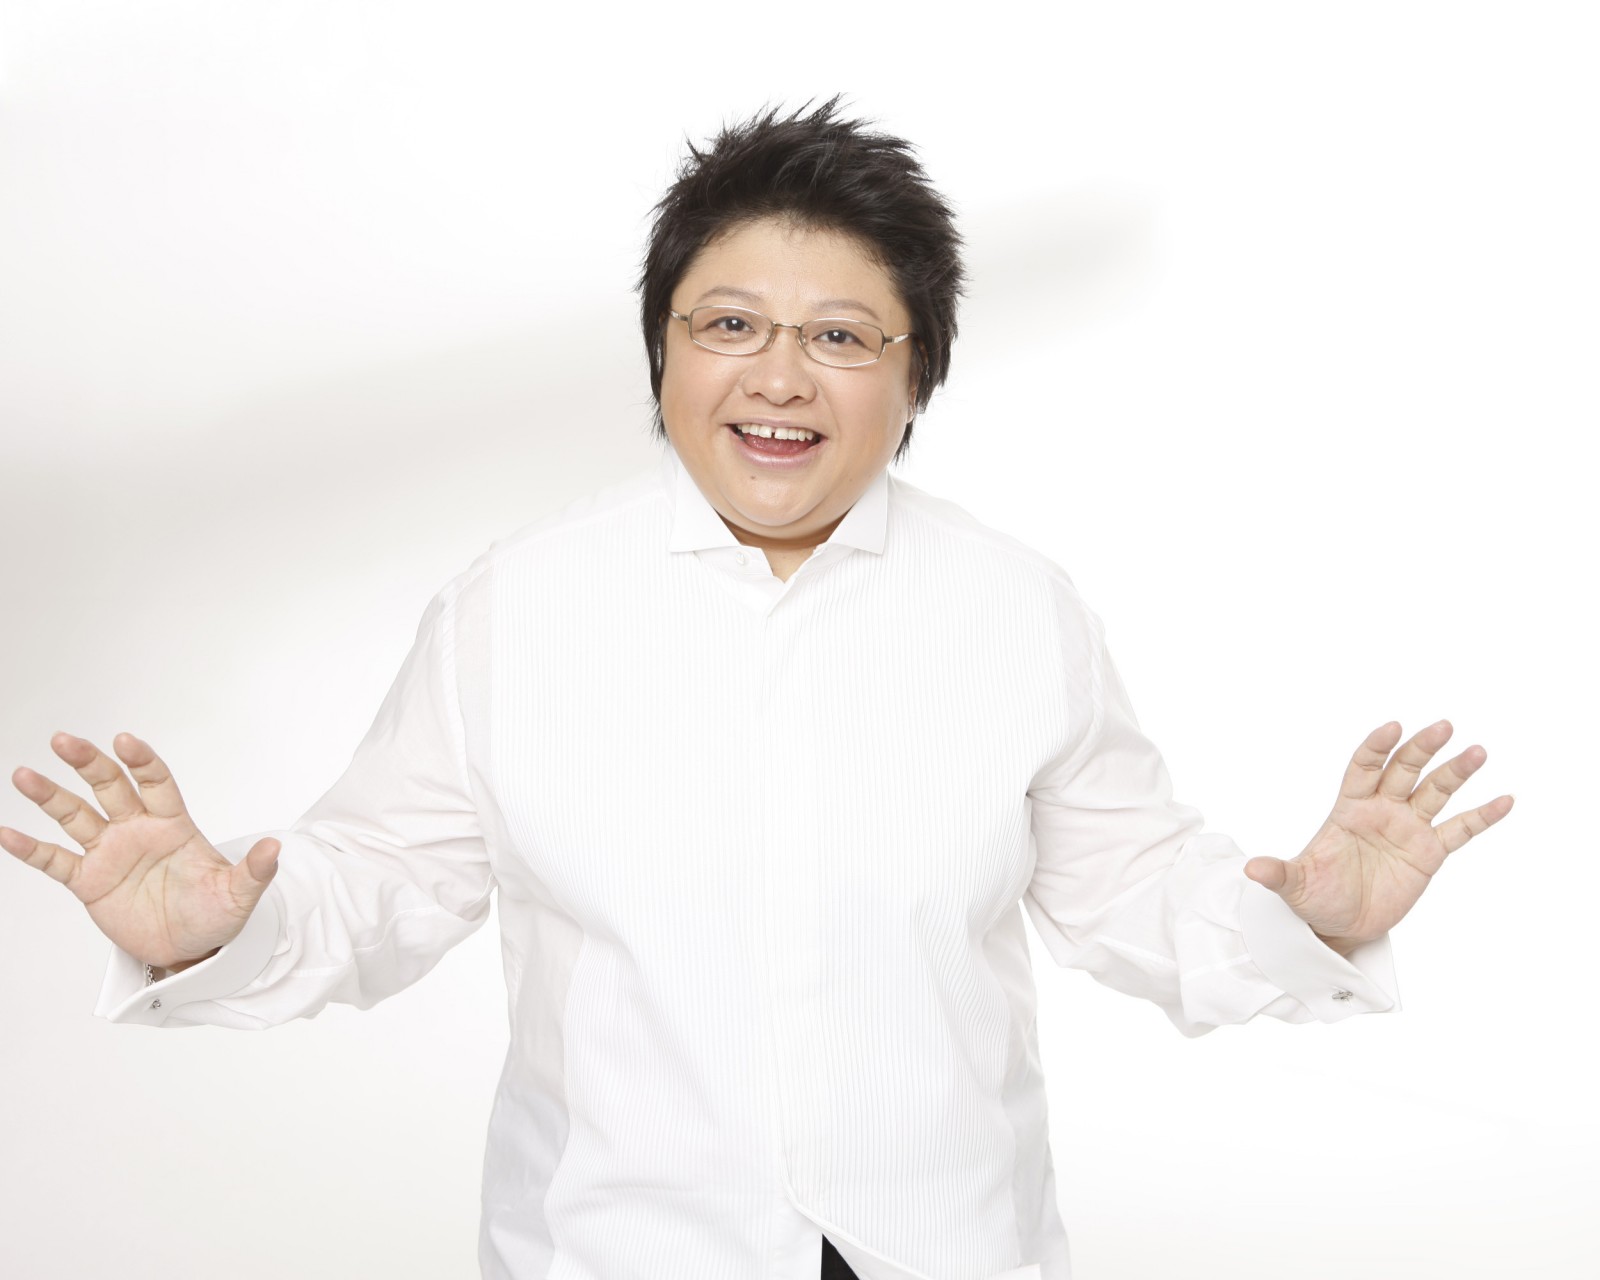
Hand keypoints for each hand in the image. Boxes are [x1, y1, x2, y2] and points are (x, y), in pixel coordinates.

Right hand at [1, 732, 280, 967]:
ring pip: (75, 816)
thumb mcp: (239, 895)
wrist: (190, 949)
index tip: (124, 740)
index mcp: (173, 825)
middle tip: (64, 740)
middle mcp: (137, 831)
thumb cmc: (215, 914)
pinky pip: (55, 862)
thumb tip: (274, 848)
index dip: (142, 761)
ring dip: (50, 796)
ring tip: (24, 775)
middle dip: (89, 763)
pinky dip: (31, 849)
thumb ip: (254, 871)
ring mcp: (110, 854)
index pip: (156, 783)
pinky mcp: (89, 882)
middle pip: (109, 787)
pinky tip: (7, 833)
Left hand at [1242, 720, 1512, 953]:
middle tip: (1442, 727)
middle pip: (1404, 770)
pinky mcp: (1429, 853)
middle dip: (1421, 748)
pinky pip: (1460, 829)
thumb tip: (1253, 870)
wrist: (1339, 925)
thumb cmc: (1314, 898)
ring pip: (1435, 791)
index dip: (1376, 747)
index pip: (1363, 768)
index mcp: (1348, 809)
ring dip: (1456, 772)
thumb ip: (1279, 875)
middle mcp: (1381, 811)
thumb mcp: (1296, 888)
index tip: (1393, 727)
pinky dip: (1482, 816)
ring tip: (1478, 752)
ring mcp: (1408, 829)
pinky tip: (1505, 800)